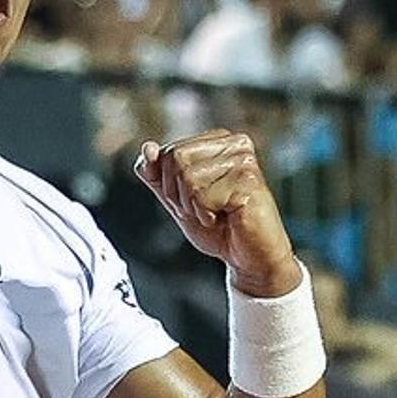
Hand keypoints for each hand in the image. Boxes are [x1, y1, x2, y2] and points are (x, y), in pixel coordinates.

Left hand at [133, 129, 301, 293]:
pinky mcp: (249, 180)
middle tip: (203, 209)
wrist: (247, 256)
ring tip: (216, 213)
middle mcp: (234, 143)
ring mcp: (244, 159)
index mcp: (217, 141)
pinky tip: (227, 217)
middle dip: (179, 195)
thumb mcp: (176, 198)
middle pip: (176, 158)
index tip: (192, 201)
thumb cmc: (218, 227)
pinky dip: (207, 215)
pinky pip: (204, 196)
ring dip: (194, 207)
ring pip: (188, 178)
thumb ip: (156, 174)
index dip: (168, 185)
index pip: (167, 152)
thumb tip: (147, 149)